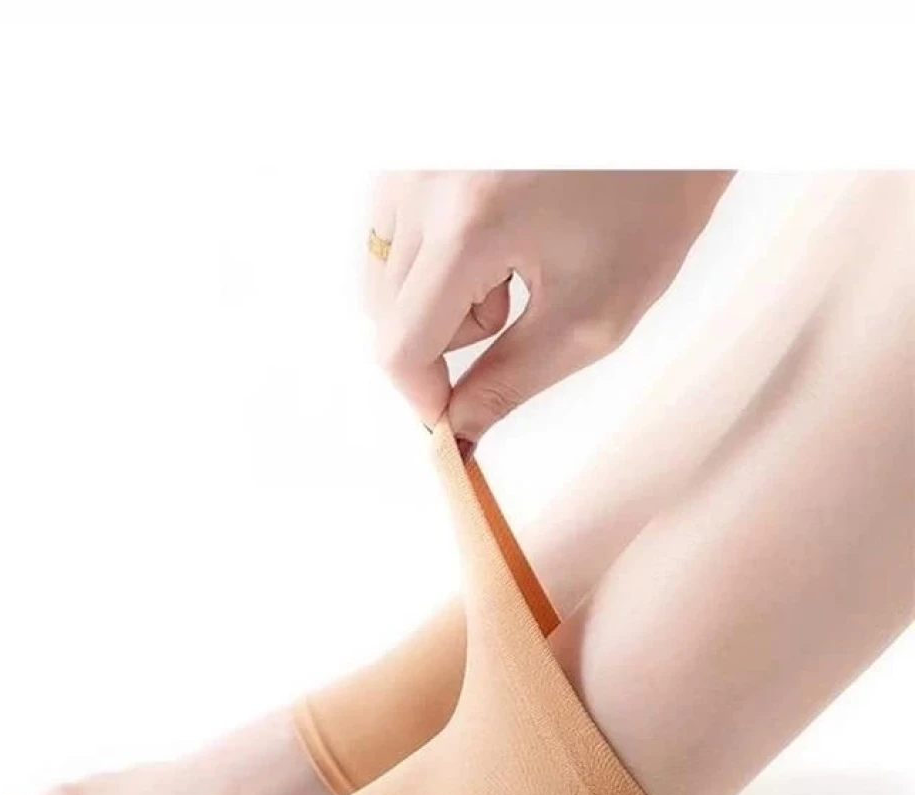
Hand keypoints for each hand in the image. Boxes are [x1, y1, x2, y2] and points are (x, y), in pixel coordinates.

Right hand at [366, 170, 733, 445]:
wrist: (663, 109)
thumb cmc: (648, 200)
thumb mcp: (592, 316)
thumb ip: (511, 384)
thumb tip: (455, 432)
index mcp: (469, 223)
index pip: (400, 346)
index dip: (423, 395)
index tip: (454, 413)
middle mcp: (422, 179)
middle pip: (388, 315)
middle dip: (449, 333)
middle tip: (520, 299)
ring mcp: (409, 151)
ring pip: (383, 275)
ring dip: (437, 292)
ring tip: (510, 257)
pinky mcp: (409, 139)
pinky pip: (388, 228)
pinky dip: (430, 250)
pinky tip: (488, 223)